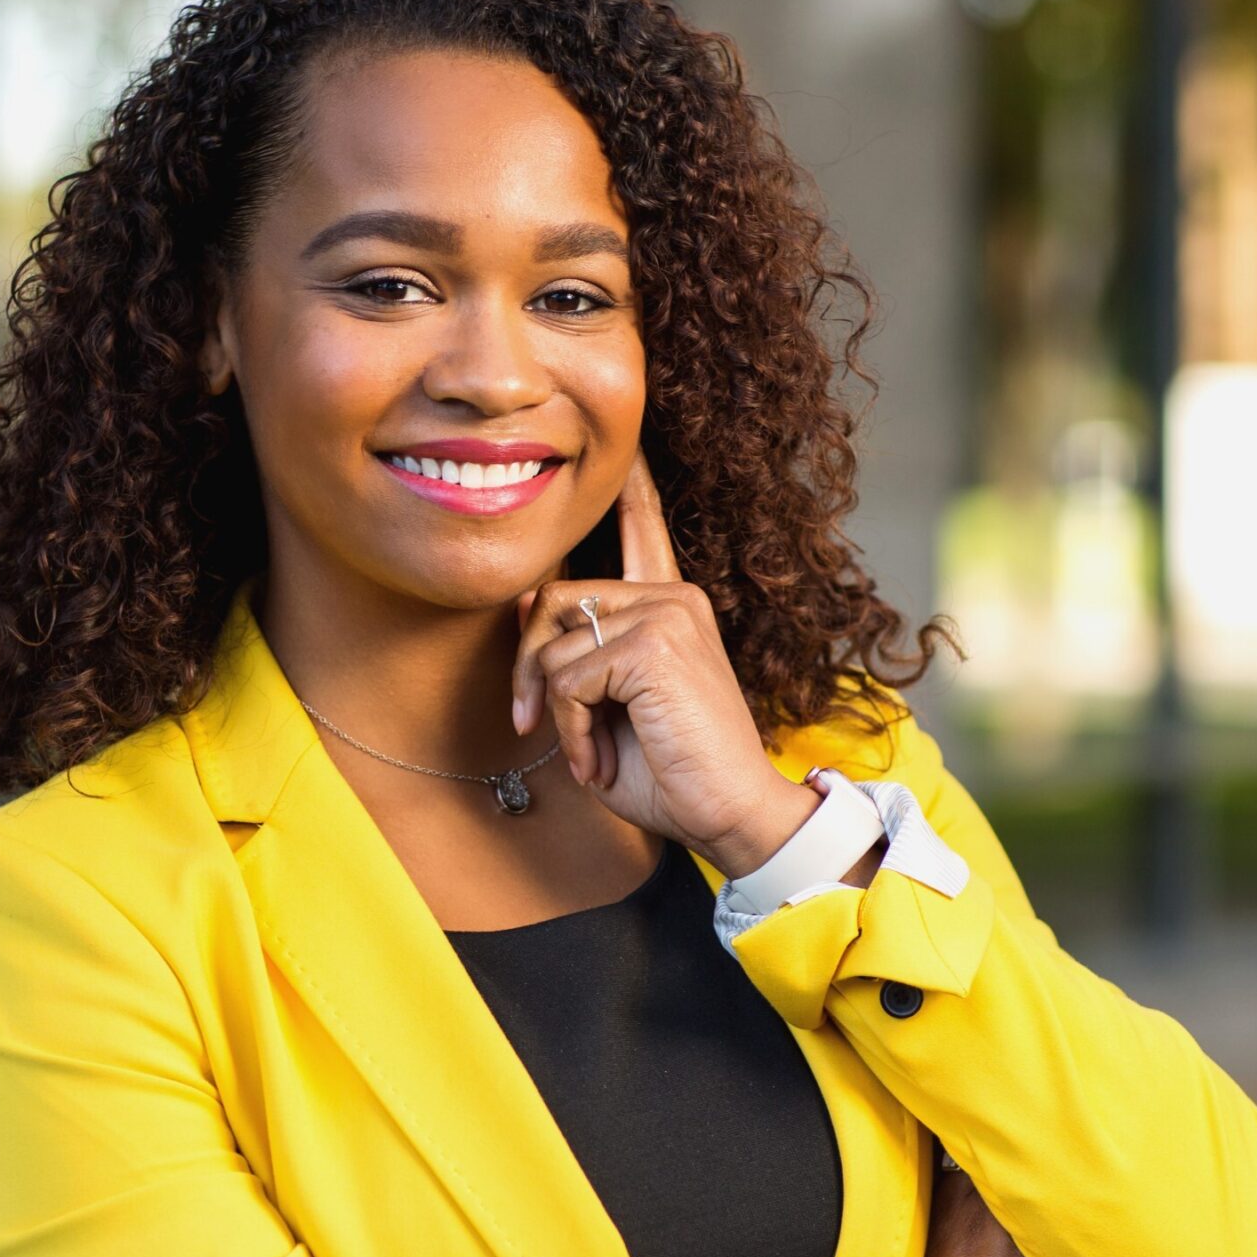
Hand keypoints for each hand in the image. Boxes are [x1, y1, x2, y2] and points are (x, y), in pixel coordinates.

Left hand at [510, 451, 821, 878]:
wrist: (731, 814)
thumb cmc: (674, 773)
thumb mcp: (609, 709)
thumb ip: (573, 656)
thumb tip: (525, 603)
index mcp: (671, 606)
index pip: (642, 527)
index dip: (629, 484)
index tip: (623, 441)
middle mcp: (673, 596)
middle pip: (552, 600)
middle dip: (526, 669)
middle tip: (529, 723)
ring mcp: (668, 613)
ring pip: (552, 645)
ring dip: (555, 714)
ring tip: (591, 753)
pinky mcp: (656, 642)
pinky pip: (566, 677)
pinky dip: (570, 729)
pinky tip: (599, 757)